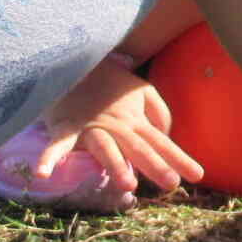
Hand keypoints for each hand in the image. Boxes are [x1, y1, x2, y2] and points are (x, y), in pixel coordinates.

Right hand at [36, 57, 204, 202]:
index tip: (198, 176)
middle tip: (171, 183)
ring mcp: (91, 125)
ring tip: (128, 183)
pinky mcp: (66, 125)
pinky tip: (43, 174)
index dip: (179, 158)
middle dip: (155, 165)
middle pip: (139, 146)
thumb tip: (167, 136)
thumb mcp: (141, 89)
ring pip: (105, 146)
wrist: (74, 58)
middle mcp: (116, 125)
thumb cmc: (108, 79)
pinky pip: (58, 143)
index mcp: (134, 119)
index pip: (161, 141)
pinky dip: (49, 157)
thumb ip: (158, 111)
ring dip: (115, 163)